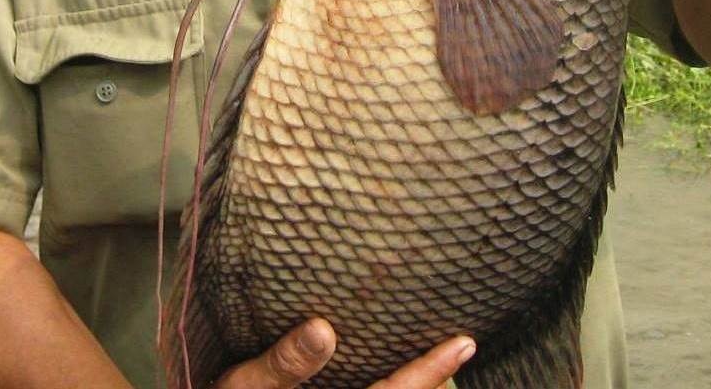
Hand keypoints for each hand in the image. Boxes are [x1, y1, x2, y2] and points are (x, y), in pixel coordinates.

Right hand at [209, 318, 474, 388]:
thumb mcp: (245, 386)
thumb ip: (283, 364)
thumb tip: (324, 329)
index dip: (430, 370)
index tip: (465, 341)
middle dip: (431, 380)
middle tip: (460, 344)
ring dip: (409, 384)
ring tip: (434, 353)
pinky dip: (383, 383)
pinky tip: (384, 363)